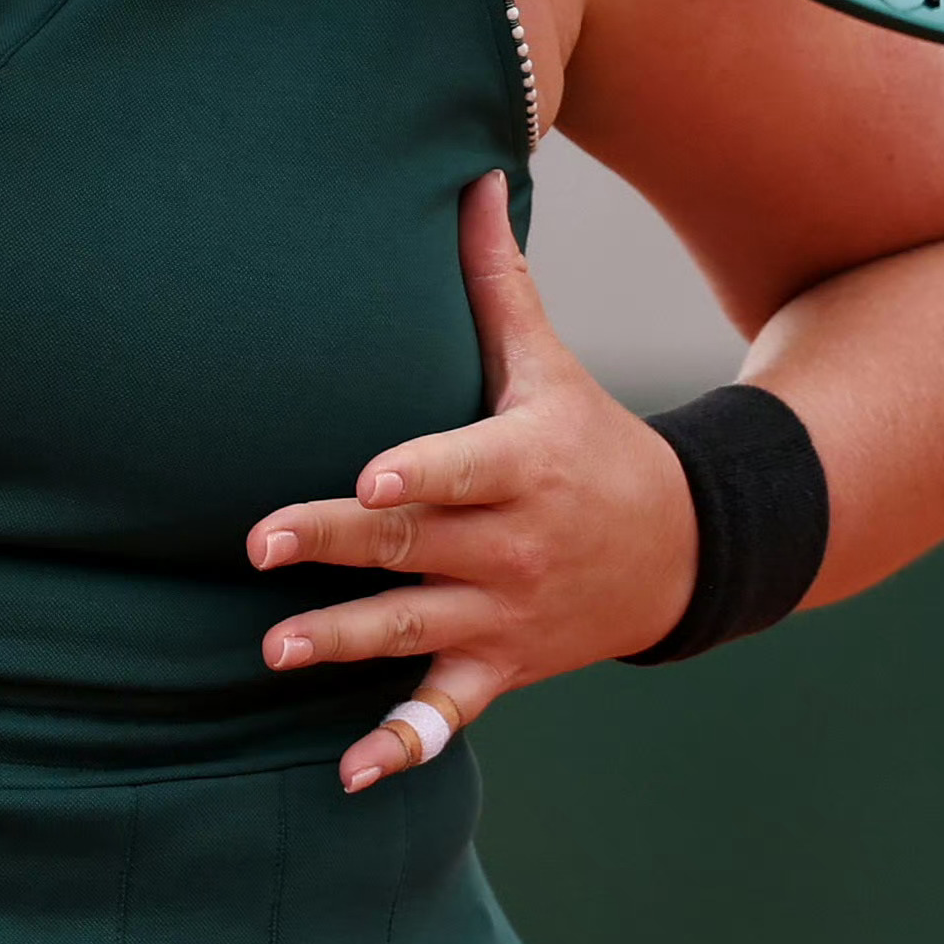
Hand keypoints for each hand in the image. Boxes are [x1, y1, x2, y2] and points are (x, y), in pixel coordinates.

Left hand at [245, 171, 700, 790]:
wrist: (685, 549)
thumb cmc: (590, 436)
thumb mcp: (548, 362)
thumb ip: (498, 278)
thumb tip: (471, 170)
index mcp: (522, 462)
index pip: (464, 467)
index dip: (418, 475)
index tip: (366, 479)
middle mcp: (513, 543)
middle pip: (415, 547)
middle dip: (335, 549)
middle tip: (258, 549)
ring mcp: (507, 613)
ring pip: (417, 631)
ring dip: (345, 645)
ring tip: (274, 652)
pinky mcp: (503, 667)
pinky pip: (449, 713)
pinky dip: (404, 746)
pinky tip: (350, 773)